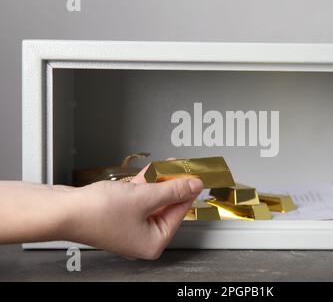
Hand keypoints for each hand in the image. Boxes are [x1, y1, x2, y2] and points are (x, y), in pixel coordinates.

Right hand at [63, 168, 202, 259]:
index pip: (179, 213)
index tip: (196, 176)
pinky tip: (152, 170)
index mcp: (152, 243)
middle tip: (182, 167)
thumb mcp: (144, 198)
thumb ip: (172, 190)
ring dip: (159, 181)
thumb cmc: (96, 213)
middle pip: (166, 206)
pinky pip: (138, 197)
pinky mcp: (118, 213)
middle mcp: (141, 237)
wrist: (61, 210)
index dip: (188, 192)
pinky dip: (144, 183)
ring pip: (152, 199)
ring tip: (169, 165)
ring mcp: (129, 225)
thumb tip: (193, 185)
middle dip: (173, 184)